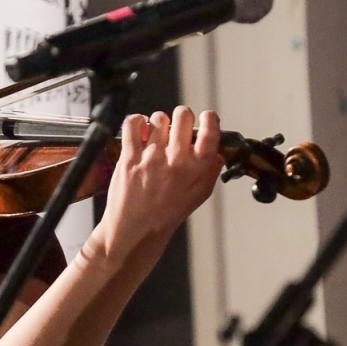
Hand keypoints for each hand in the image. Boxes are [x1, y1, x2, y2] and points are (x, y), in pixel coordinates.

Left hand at [88, 106, 223, 265]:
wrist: (138, 230)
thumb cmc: (168, 213)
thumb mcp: (200, 194)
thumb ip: (211, 170)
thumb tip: (216, 150)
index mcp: (198, 168)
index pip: (210, 130)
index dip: (208, 118)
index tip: (204, 118)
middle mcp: (177, 160)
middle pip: (184, 115)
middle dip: (182, 117)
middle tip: (177, 126)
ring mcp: (152, 157)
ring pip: (159, 118)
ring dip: (158, 123)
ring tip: (156, 135)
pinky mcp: (130, 157)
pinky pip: (133, 124)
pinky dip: (136, 121)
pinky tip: (139, 129)